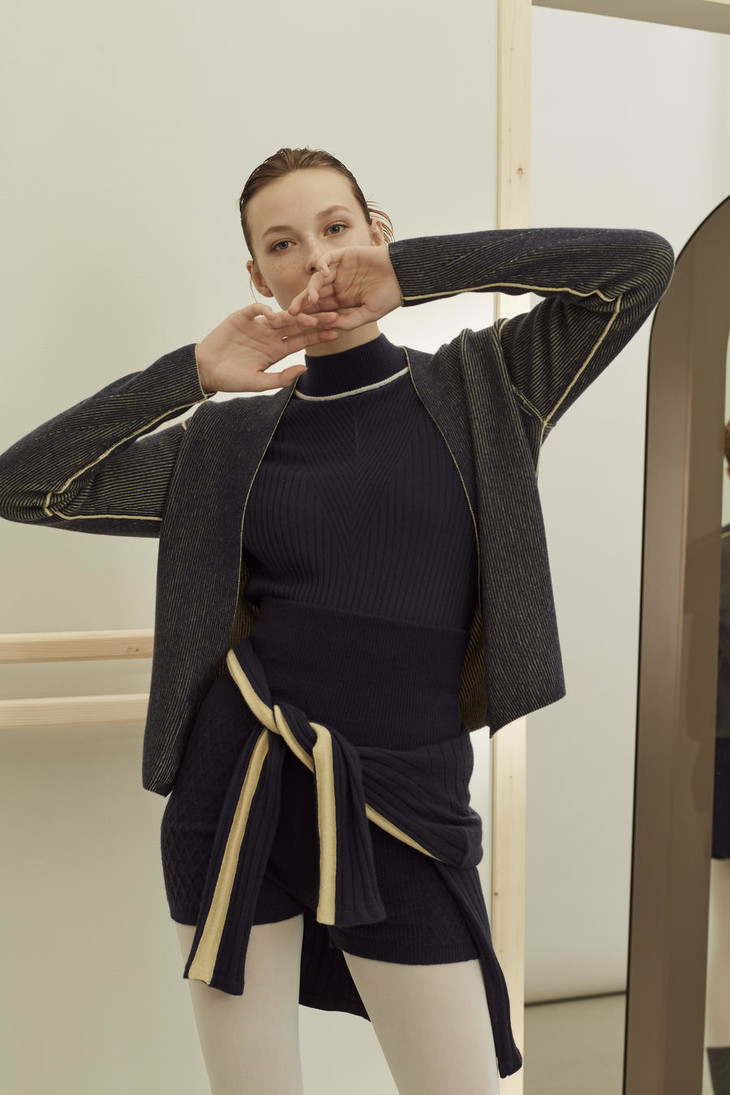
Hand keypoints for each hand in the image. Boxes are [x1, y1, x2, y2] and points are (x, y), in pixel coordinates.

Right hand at [195, 302, 341, 392]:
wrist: (206, 370)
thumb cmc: (232, 379)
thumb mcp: (258, 383)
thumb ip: (282, 377)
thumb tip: (305, 368)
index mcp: (277, 350)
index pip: (303, 340)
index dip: (319, 335)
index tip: (336, 332)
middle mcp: (270, 335)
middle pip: (297, 325)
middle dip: (315, 320)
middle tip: (335, 315)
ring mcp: (257, 325)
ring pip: (280, 316)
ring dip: (295, 314)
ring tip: (310, 314)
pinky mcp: (240, 318)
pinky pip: (255, 310)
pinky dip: (262, 309)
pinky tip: (270, 314)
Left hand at [288, 244, 402, 329]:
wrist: (405, 276)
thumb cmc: (389, 297)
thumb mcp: (368, 314)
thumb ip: (348, 321)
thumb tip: (327, 327)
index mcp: (343, 300)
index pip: (321, 308)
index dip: (311, 314)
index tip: (302, 323)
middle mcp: (339, 285)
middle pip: (315, 294)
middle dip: (303, 303)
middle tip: (292, 312)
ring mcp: (340, 270)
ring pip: (318, 279)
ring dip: (311, 288)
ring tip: (311, 299)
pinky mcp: (344, 255)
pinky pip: (327, 259)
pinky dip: (322, 265)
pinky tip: (324, 275)